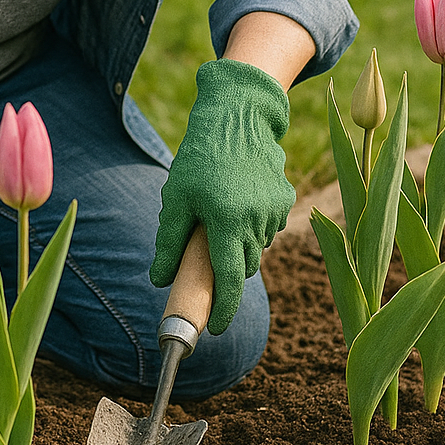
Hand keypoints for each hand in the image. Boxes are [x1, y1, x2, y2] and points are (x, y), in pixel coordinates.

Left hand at [149, 60, 295, 333]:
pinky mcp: (284, 198)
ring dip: (239, 245)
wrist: (237, 117)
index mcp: (227, 220)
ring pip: (255, 248)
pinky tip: (237, 201)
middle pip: (243, 267)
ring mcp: (274, 210)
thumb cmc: (199, 157)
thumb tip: (160, 279)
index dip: (223, 309)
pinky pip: (266, 228)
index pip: (230, 280)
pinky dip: (251, 226)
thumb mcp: (176, 198)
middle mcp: (256, 219)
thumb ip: (169, 242)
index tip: (215, 328)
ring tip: (219, 215)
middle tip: (206, 255)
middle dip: (226, 271)